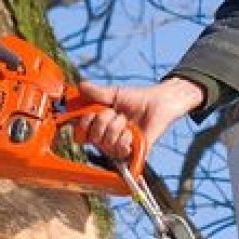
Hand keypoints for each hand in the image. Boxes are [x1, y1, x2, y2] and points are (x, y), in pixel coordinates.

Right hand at [72, 77, 205, 157]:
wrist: (158, 103)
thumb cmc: (136, 98)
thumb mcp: (114, 94)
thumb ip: (97, 93)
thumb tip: (80, 86)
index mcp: (97, 124)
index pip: (80, 132)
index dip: (84, 123)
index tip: (92, 112)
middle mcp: (104, 138)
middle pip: (93, 136)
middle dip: (104, 121)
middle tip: (117, 113)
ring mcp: (117, 146)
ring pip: (106, 143)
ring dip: (118, 128)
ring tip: (128, 122)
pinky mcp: (131, 152)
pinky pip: (120, 150)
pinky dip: (127, 138)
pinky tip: (133, 133)